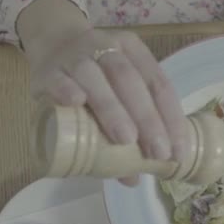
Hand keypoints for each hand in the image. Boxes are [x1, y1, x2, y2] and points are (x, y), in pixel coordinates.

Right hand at [17, 0, 186, 185]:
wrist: (52, 45)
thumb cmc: (94, 79)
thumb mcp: (116, 93)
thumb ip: (129, 130)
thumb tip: (134, 179)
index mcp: (135, 52)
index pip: (159, 85)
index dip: (171, 119)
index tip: (177, 152)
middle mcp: (108, 48)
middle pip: (130, 80)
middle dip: (147, 118)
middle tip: (157, 152)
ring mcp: (75, 57)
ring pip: (95, 77)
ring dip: (112, 109)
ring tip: (125, 140)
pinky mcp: (46, 70)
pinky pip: (58, 79)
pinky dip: (66, 90)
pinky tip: (76, 103)